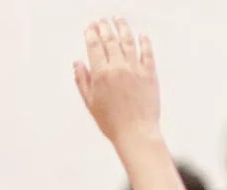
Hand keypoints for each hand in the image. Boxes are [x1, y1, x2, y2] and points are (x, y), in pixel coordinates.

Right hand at [74, 18, 160, 148]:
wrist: (136, 133)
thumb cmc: (111, 122)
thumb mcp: (90, 103)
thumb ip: (83, 81)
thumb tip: (77, 64)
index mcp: (101, 74)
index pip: (94, 46)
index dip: (91, 33)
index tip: (89, 26)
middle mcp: (118, 67)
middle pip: (110, 40)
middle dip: (104, 27)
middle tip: (101, 20)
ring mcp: (135, 69)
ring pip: (128, 41)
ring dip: (122, 28)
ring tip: (118, 19)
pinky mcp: (150, 73)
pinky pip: (147, 52)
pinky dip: (144, 42)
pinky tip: (141, 35)